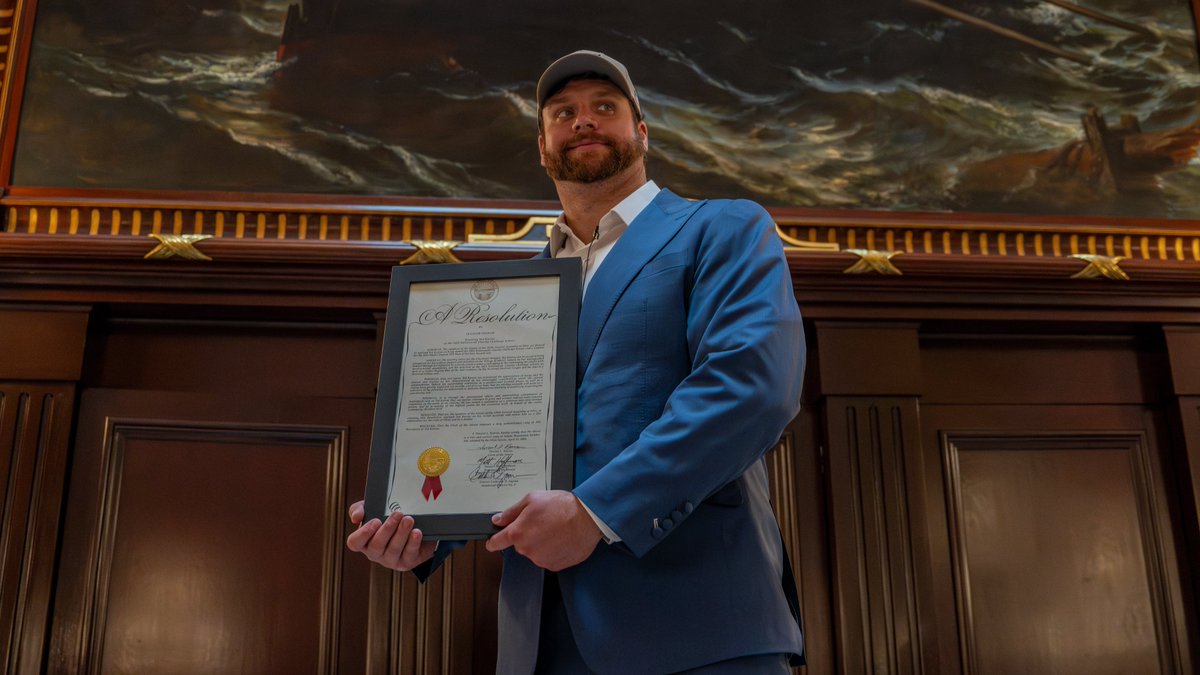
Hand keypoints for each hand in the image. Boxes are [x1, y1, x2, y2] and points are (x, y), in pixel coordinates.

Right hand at [346, 500, 435, 571]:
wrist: (415, 529)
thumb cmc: (387, 519)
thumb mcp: (373, 510)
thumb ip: (359, 509)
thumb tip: (356, 517)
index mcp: (364, 541)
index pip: (355, 543)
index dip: (363, 534)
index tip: (375, 521)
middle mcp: (375, 553)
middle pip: (376, 546)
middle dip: (387, 529)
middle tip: (398, 514)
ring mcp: (391, 560)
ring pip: (393, 550)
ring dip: (401, 533)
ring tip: (409, 520)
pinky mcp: (407, 562)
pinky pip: (409, 554)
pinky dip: (413, 542)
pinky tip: (417, 532)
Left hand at [484, 490, 601, 570]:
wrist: (588, 518)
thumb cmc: (562, 506)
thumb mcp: (532, 499)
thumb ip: (512, 512)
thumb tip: (498, 520)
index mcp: (518, 533)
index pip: (496, 543)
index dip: (493, 541)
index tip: (493, 542)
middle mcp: (527, 550)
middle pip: (520, 545)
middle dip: (527, 535)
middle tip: (542, 523)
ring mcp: (541, 560)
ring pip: (535, 552)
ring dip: (541, 544)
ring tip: (555, 530)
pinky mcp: (555, 566)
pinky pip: (548, 559)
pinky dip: (553, 551)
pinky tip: (562, 539)